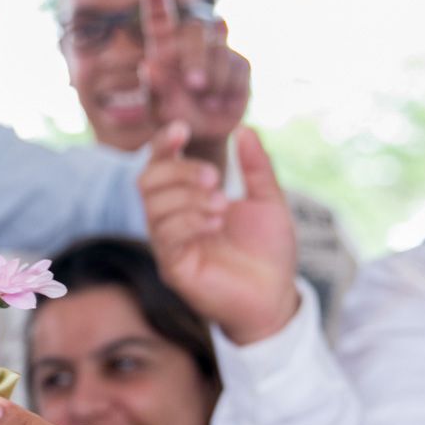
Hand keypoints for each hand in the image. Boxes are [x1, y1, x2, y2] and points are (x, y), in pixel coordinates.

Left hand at [139, 0, 248, 153]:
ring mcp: (217, 49)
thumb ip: (154, 89)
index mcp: (163, 46)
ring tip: (203, 102)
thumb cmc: (174, 117)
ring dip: (212, 81)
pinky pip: (237, 70)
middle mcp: (190, 41)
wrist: (205, 133)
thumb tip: (150, 66)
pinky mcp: (240, 62)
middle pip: (196, 30)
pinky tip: (219, 101)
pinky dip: (227, 90)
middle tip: (195, 85)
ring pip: (218, 52)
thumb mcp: (159, 109)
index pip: (160, 19)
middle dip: (197, 57)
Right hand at [141, 121, 299, 343]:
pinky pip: (165, 236)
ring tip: (222, 205)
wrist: (276, 295)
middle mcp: (171, 219)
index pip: (161, 164)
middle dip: (180, 172)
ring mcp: (169, 245)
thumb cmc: (269, 251)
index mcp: (189, 198)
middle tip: (215, 177)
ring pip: (154, 207)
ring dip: (188, 198)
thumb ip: (256, 166)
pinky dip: (190, 221)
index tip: (182, 129)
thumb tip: (245, 129)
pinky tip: (216, 223)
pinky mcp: (173, 268)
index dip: (164, 144)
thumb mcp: (268, 200)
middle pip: (148, 180)